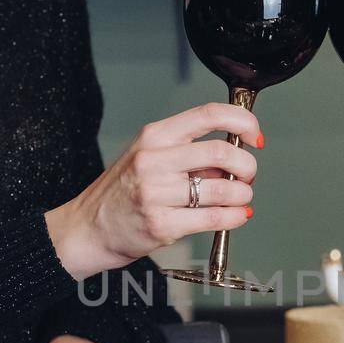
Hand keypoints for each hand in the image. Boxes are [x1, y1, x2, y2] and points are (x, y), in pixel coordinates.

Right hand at [47, 103, 262, 278]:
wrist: (89, 228)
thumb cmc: (122, 192)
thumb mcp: (149, 157)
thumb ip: (189, 153)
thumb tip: (234, 157)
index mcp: (155, 135)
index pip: (209, 114)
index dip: (242, 121)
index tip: (254, 136)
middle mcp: (154, 160)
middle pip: (222, 152)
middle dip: (247, 166)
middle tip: (248, 176)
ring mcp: (156, 193)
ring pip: (222, 190)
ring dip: (242, 196)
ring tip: (240, 199)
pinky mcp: (162, 224)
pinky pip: (213, 218)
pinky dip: (234, 217)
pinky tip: (236, 216)